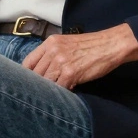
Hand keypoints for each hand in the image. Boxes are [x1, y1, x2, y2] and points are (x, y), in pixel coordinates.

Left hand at [22, 23, 137, 88]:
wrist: (111, 45)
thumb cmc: (91, 46)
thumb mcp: (67, 44)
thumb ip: (52, 55)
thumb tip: (41, 72)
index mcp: (50, 43)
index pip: (28, 62)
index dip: (26, 75)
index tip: (28, 84)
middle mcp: (52, 51)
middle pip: (35, 74)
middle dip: (38, 85)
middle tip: (42, 93)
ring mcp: (61, 61)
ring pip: (45, 82)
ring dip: (50, 90)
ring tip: (54, 94)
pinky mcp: (70, 73)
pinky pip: (59, 88)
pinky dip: (62, 92)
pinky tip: (67, 91)